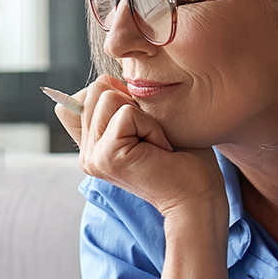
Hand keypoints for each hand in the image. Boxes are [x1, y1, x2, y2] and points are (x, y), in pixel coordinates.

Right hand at [60, 75, 224, 220]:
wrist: (198, 197)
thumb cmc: (183, 159)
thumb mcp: (146, 121)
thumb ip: (119, 104)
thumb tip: (106, 81)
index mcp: (92, 146)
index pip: (79, 98)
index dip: (113, 96)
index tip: (140, 125)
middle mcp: (87, 153)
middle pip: (95, 89)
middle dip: (131, 102)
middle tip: (151, 135)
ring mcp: (93, 157)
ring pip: (108, 96)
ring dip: (143, 115)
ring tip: (155, 143)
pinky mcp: (106, 157)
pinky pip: (127, 114)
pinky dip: (151, 126)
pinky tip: (160, 149)